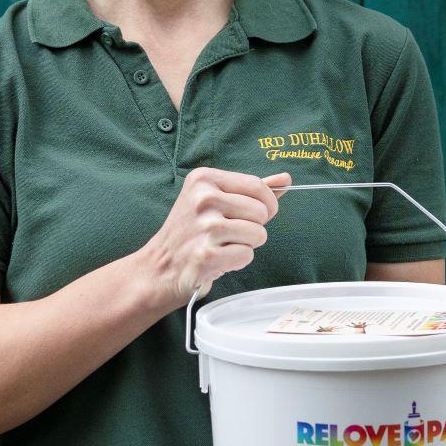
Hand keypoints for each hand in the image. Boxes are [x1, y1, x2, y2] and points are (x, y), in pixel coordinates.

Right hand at [143, 168, 289, 306]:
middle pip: (262, 212)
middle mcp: (203, 198)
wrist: (159, 266)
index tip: (252, 215)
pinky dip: (237, 261)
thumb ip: (251, 189)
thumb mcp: (215, 200)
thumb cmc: (192, 232)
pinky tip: (218, 259)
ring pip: (258, 234)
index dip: (266, 205)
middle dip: (253, 227)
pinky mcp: (206, 254)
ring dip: (246, 245)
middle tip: (227, 233)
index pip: (258, 187)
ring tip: (222, 245)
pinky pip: (247, 255)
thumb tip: (286, 179)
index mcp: (204, 178)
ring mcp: (204, 227)